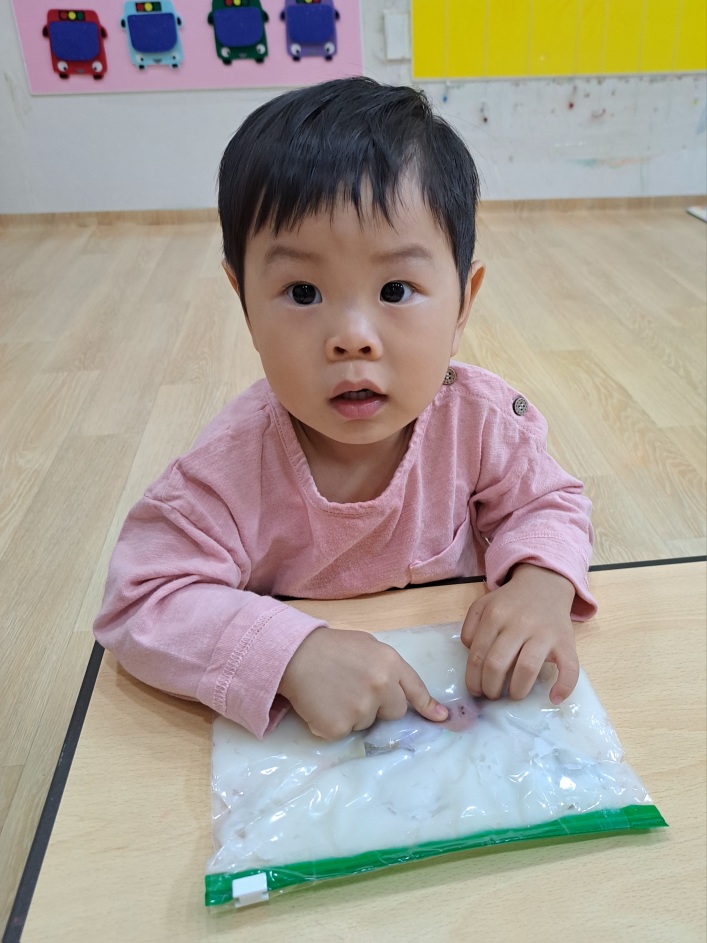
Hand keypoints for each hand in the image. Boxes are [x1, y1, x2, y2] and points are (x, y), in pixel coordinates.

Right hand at [278, 628, 447, 739]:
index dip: (429, 707)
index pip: (416, 690)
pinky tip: (324, 704)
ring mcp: (361, 709)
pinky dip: (335, 723)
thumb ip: (389, 667)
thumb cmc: (331, 648)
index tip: (442, 718)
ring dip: (356, 713)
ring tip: (335, 691)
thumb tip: (404, 693)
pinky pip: (346, 732)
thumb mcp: (367, 646)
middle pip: (396, 712)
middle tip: (356, 689)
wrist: (293, 655)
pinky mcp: (339, 727)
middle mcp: (381, 687)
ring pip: (369, 723)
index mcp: (390, 663)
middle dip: (382, 705)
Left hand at [461, 564, 578, 704]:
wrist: (545, 584)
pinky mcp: (566, 641)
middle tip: (492, 695)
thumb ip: (470, 627)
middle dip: (490, 688)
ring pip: (526, 668)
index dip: (473, 679)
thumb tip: (471, 653)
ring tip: (513, 696)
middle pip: (497, 664)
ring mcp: (544, 633)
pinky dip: (563, 687)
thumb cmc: (511, 602)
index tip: (475, 690)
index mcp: (495, 615)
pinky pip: (568, 668)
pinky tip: (553, 698)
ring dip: (517, 690)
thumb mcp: (483, 605)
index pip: (478, 655)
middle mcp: (518, 623)